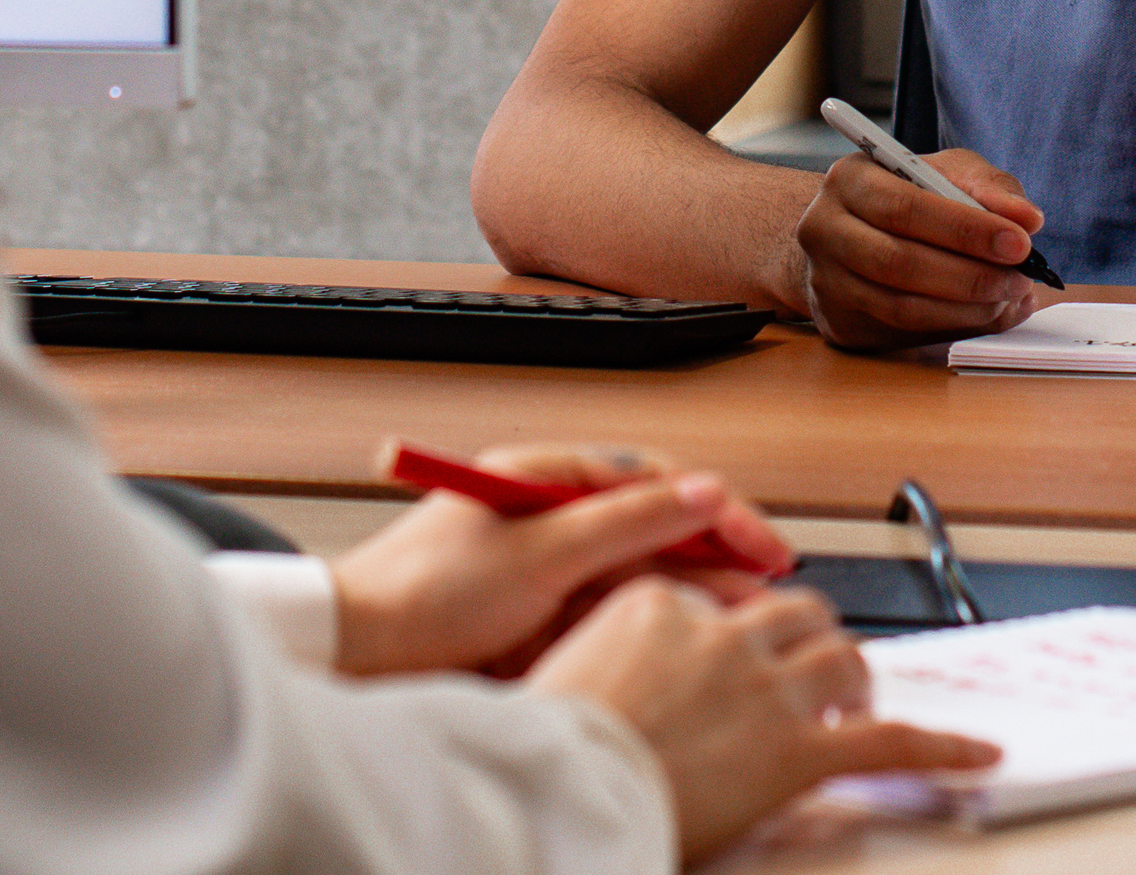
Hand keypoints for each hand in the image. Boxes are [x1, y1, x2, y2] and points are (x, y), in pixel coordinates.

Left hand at [328, 447, 794, 677]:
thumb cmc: (423, 593)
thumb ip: (624, 522)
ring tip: (748, 619)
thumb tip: (700, 492)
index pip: (654, 482)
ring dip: (697, 591)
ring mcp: (552, 569)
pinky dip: (660, 623)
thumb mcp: (538, 553)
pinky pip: (619, 612)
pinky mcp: (546, 619)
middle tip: (773, 585)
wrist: (362, 655)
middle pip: (658, 526)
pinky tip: (693, 640)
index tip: (763, 545)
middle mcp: (554, 517)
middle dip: (719, 553)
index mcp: (547, 480)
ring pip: (645, 574)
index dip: (717, 512)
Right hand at [526, 577, 997, 857]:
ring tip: (858, 701)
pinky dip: (941, 748)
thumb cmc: (544, 747)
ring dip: (856, 679)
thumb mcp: (554, 671)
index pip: (719, 598)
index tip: (731, 651)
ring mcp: (766, 689)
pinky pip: (888, 744)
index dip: (734, 630)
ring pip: (841, 659)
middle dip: (809, 639)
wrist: (559, 791)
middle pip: (793, 615)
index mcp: (659, 605)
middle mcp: (722, 636)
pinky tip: (974, 754)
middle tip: (813, 670)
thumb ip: (599, 653)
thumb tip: (606, 671)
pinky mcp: (798, 752)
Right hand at [796, 148, 1048, 352]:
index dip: (965, 230)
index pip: (906, 207)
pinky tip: (982, 314)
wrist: (850, 232)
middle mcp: (824, 229)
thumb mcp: (947, 173)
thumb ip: (989, 189)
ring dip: (964, 309)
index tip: (1020, 243)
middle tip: (1019, 280)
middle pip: (899, 262)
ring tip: (1006, 299)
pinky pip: (900, 334)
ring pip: (899, 307)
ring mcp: (825, 281)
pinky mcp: (839, 323)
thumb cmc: (908, 195)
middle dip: (970, 276)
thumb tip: (1027, 219)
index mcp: (849, 179)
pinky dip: (949, 328)